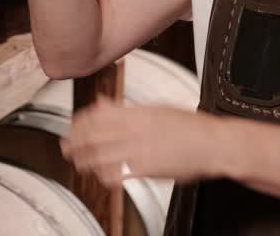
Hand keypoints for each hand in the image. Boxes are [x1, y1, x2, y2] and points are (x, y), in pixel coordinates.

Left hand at [61, 96, 223, 187]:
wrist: (213, 144)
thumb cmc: (190, 126)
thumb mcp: (156, 108)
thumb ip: (126, 108)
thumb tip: (103, 103)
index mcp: (136, 113)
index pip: (97, 116)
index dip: (80, 123)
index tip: (73, 126)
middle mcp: (134, 130)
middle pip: (94, 136)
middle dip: (75, 141)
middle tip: (66, 146)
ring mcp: (139, 150)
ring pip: (101, 155)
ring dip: (85, 160)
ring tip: (78, 162)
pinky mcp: (146, 169)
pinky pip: (118, 173)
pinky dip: (106, 176)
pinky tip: (102, 177)